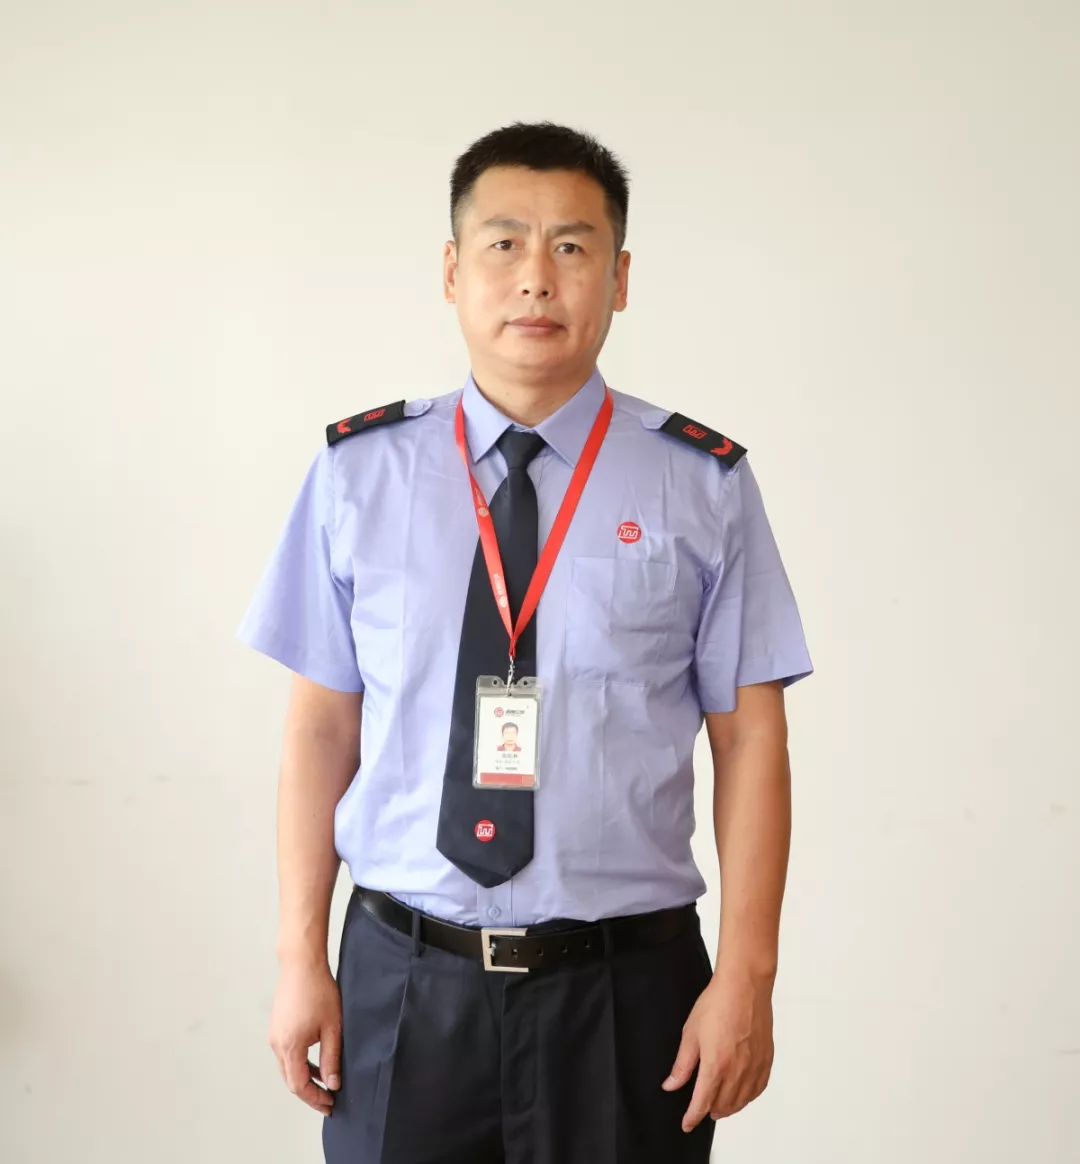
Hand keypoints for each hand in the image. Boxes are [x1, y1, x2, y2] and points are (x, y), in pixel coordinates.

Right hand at [269, 958, 342, 1115]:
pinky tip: (315, 1063)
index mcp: (289, 1046)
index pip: (299, 1085)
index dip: (314, 1099)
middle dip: (309, 1093)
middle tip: (328, 1100)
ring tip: (325, 1084)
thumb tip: (332, 1084)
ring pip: (287, 1068)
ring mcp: (274, 1035)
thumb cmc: (318, 990)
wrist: (301, 963)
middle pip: (290, 1080)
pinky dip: (299, 1064)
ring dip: (304, 1078)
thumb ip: (331, 1058)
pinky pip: (286, 1054)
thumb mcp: (332, 1027)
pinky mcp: (277, 1027)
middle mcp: (277, 1044)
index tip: (330, 1105)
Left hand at [662, 966, 774, 1131]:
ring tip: (719, 1107)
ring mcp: (754, 1066)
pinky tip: (742, 1094)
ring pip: (741, 1101)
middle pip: (723, 1105)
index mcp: (716, 1065)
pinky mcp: (766, 1059)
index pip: (702, 1102)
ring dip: (728, 1108)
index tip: (687, 1124)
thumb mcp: (691, 1033)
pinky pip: (758, 1089)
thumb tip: (671, 1085)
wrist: (744, 986)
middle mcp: (737, 1071)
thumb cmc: (717, 1003)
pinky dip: (748, 1097)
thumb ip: (682, 1064)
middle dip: (709, 1111)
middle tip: (701, 1110)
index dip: (692, 1117)